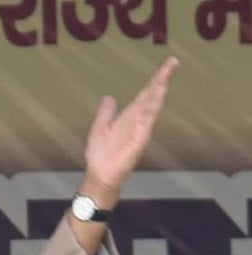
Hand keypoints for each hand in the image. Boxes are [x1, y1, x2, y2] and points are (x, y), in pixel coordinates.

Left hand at [82, 56, 178, 204]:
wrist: (99, 175)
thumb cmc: (100, 155)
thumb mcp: (99, 127)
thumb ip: (106, 112)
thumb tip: (110, 97)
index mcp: (129, 117)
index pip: (145, 94)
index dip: (154, 80)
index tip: (166, 65)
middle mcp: (137, 121)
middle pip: (152, 96)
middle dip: (162, 79)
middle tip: (173, 62)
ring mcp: (140, 130)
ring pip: (152, 106)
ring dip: (158, 91)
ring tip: (165, 75)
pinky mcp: (139, 140)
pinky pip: (147, 122)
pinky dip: (151, 110)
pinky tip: (156, 98)